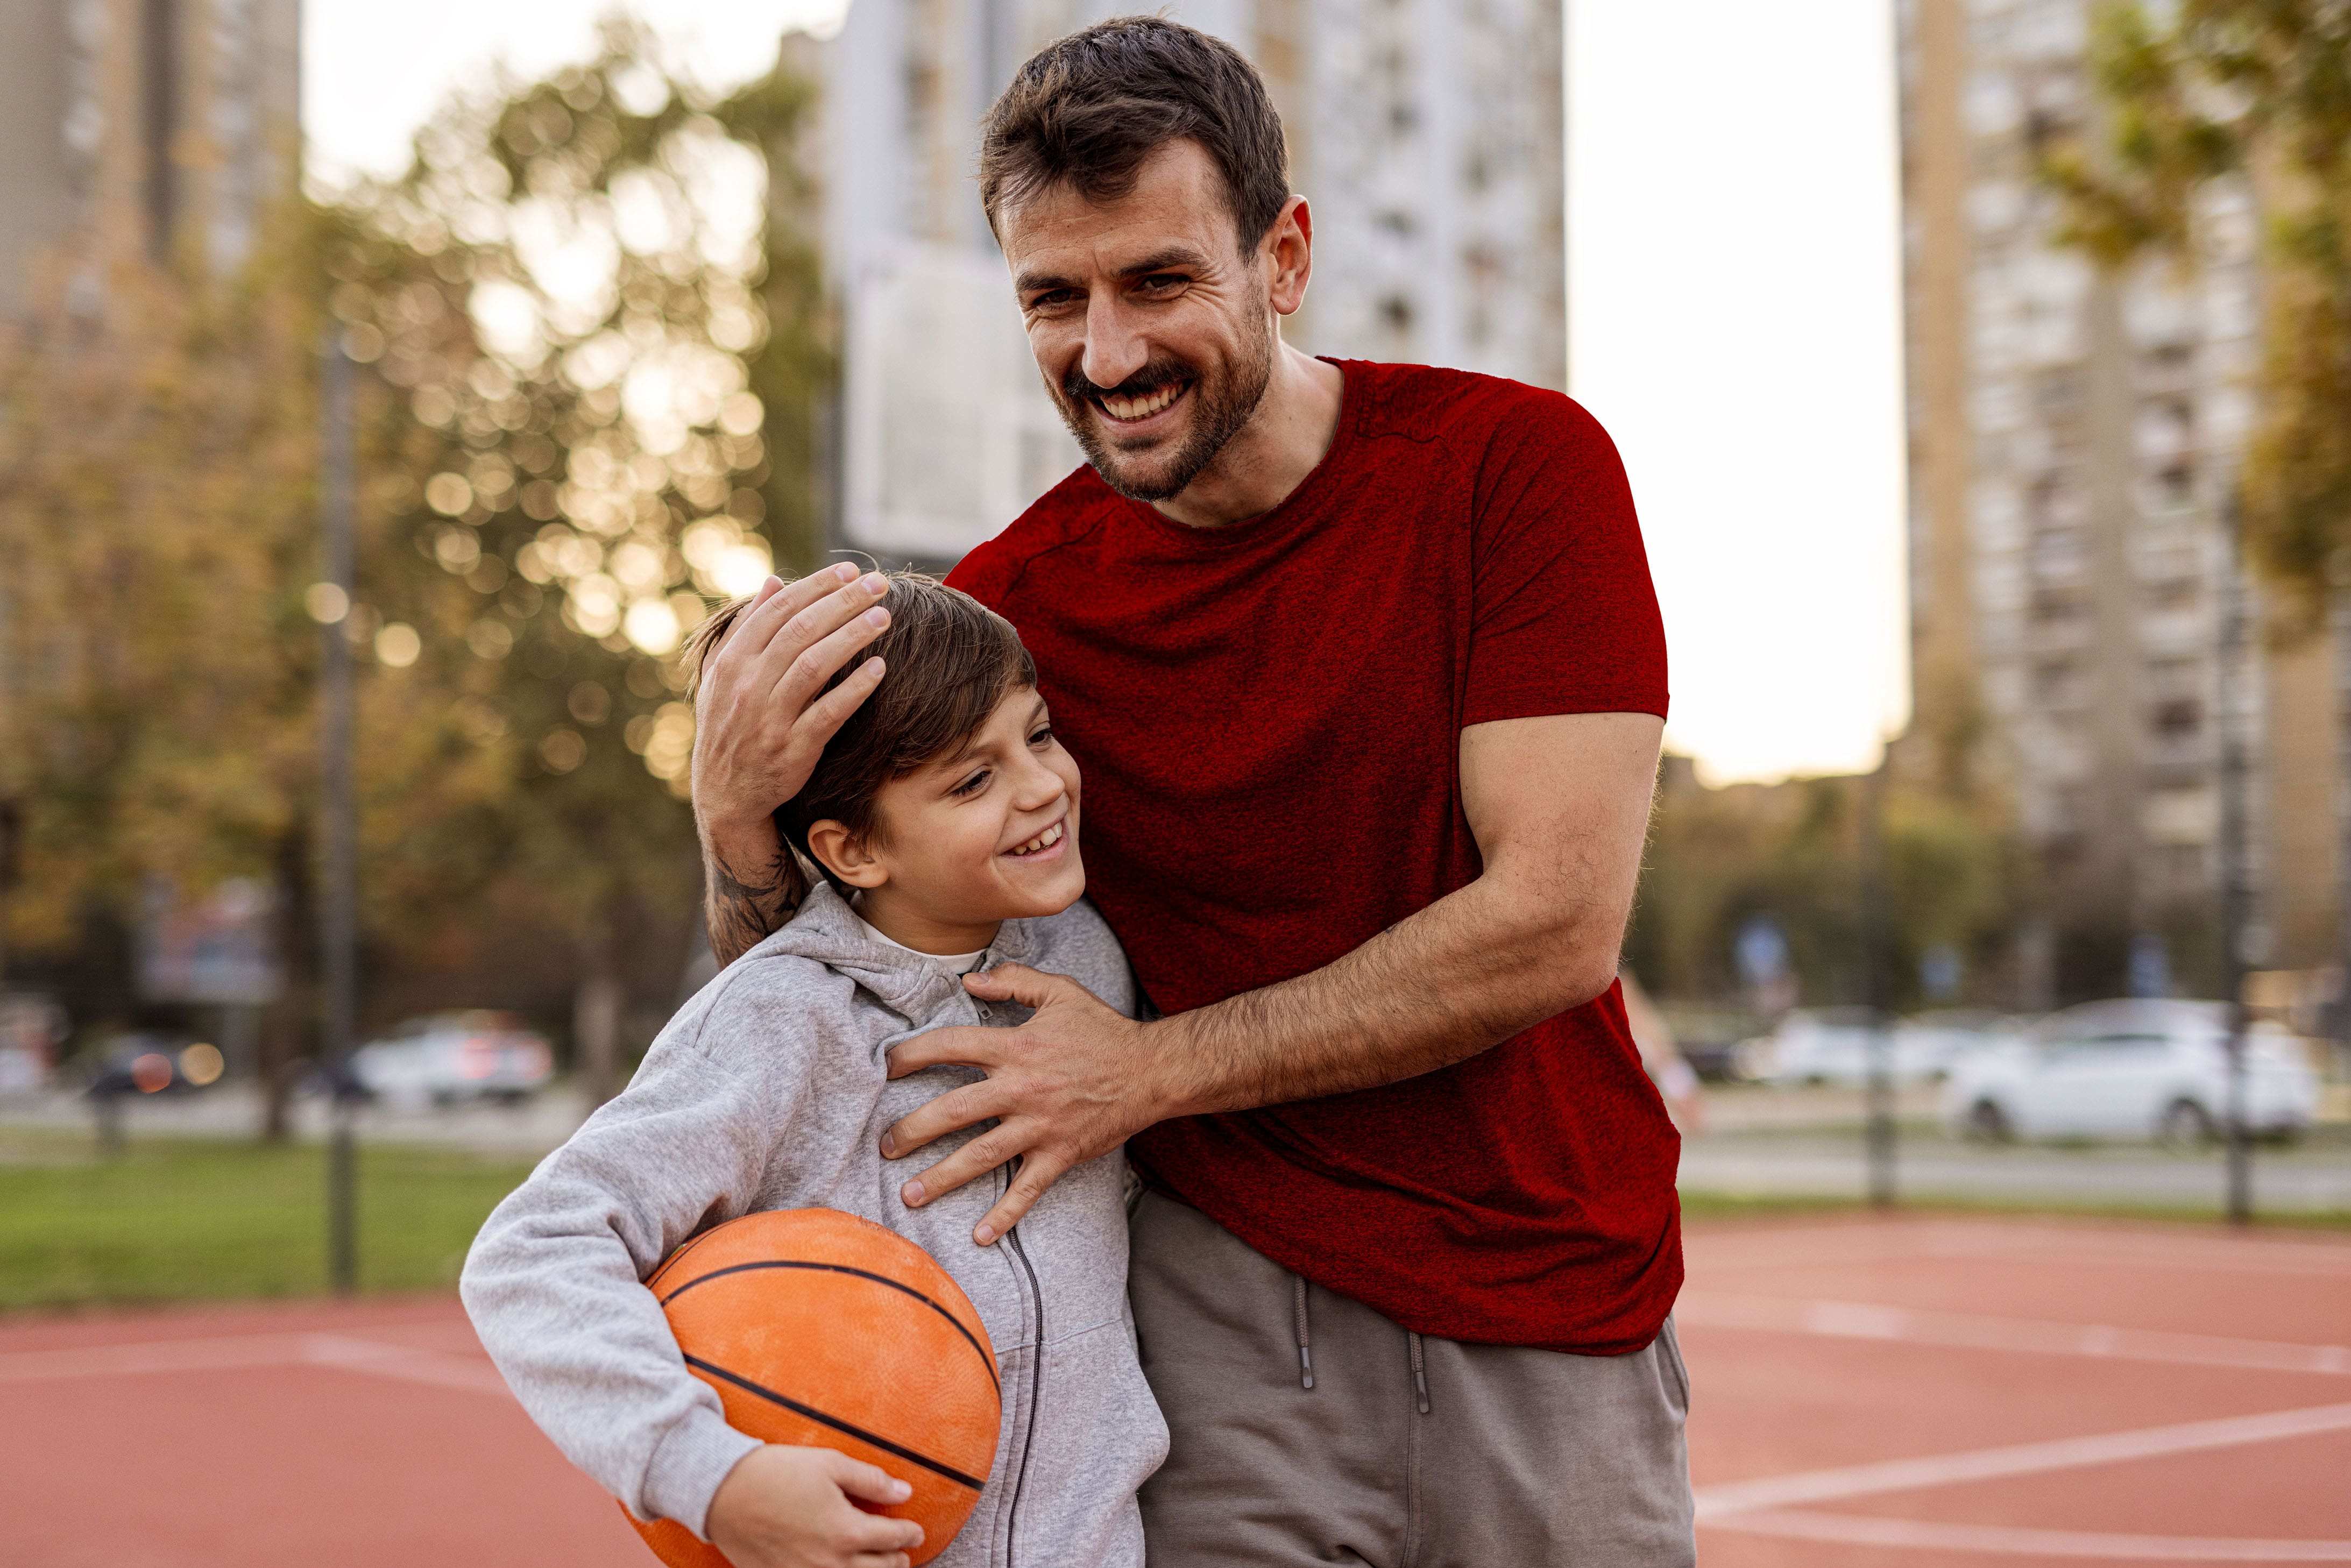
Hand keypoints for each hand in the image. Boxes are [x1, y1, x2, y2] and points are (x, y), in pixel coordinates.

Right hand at [693, 565, 893, 841]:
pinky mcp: (794, 748)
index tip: (849, 570)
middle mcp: (748, 685)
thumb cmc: (731, 725)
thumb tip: (773, 581)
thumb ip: (748, 628)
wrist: (726, 794)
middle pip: (801, 630)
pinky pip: (829, 712)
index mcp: (732, 661)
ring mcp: (770, 717)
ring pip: (816, 665)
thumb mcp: (724, 675)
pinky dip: (855, 688)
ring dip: (853, 636)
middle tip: (879, 584)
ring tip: (884, 617)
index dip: (816, 586)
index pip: (778, 610)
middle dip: (843, 602)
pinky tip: (880, 668)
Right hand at [705, 1445, 924, 1567]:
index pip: (893, 1539)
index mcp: (847, 1532)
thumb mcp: (830, 1465)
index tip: (915, 1530)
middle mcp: (830, 1563)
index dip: (909, 1533)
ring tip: (881, 1567)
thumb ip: (871, 1481)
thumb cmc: (777, 1473)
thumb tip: (903, 1492)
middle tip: (903, 1553)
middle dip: (898, 1561)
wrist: (723, 1492)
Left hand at [881, 965, 1168, 1243]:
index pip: (950, 1047)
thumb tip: (971, 980)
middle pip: (954, 1111)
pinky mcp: (1059, 1154)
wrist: (1152, 1071)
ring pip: (981, 1156)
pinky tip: (980, 1235)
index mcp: (1016, 1047)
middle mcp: (1021, 1089)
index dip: (912, 1055)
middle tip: (886, 1146)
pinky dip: (1004, 1215)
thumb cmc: (1103, 1030)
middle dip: (913, 1130)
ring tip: (910, 1194)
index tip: (887, 1067)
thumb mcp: (1060, 991)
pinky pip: (1027, 1189)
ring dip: (942, 1177)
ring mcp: (1040, 1126)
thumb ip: (1014, 981)